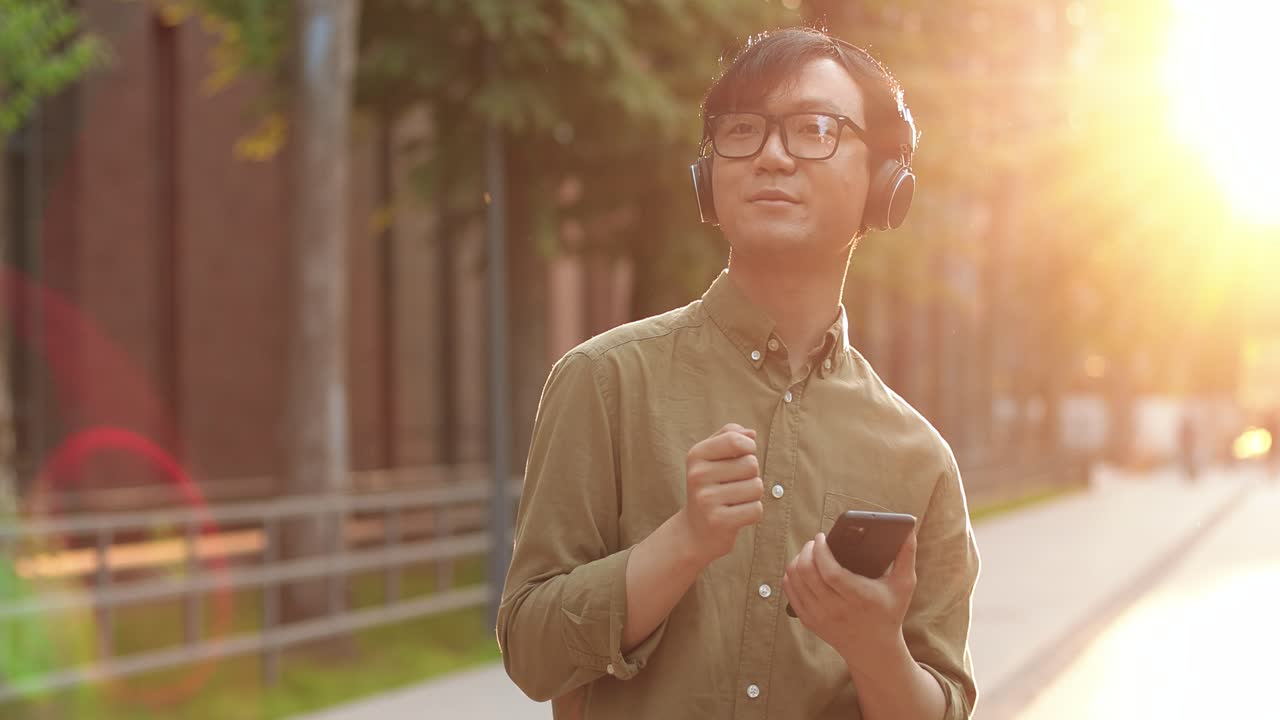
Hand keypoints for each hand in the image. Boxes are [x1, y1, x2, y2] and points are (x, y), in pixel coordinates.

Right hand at [676, 423, 763, 565]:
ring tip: (736, 500)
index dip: (749, 447)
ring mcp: (706, 499)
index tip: (743, 457)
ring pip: (756, 487)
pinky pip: (756, 509)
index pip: (735, 440)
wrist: (695, 531)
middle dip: (751, 474)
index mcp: (696, 455)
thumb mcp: (712, 457)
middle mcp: (698, 475)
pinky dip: (753, 512)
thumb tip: (751, 434)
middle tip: (735, 485)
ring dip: (753, 495)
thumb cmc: (711, 487)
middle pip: (751, 464)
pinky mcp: (718, 521)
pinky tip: (737, 514)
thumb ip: (730, 436)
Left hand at [782, 529, 917, 667]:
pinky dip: (791, 576)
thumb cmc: (889, 613)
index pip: (830, 572)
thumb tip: (909, 529)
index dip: (821, 551)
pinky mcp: (809, 621)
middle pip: (808, 573)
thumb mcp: (904, 585)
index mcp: (859, 597)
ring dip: (798, 560)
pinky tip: (799, 567)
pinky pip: (790, 593)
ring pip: (795, 580)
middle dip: (807, 550)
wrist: (874, 651)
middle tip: (815, 542)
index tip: (822, 536)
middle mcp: (836, 609)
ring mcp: (820, 617)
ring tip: (808, 552)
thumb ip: (907, 555)